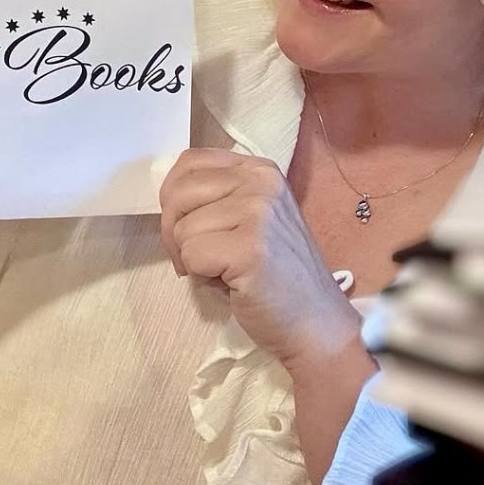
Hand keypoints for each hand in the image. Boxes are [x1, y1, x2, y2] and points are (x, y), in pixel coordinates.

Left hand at [160, 148, 362, 372]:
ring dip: (190, 258)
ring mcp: (258, 212)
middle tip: (198, 259)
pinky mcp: (250, 247)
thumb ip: (217, 200)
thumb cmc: (276, 276)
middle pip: (179, 193)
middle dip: (174, 232)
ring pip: (181, 228)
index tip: (190, 228)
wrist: (315, 321)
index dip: (174, 199)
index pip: (190, 163)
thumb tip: (168, 200)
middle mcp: (261, 181)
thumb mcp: (251, 219)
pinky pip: (191, 255)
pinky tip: (229, 283)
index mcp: (260, 170)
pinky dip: (200, 276)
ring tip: (222, 272)